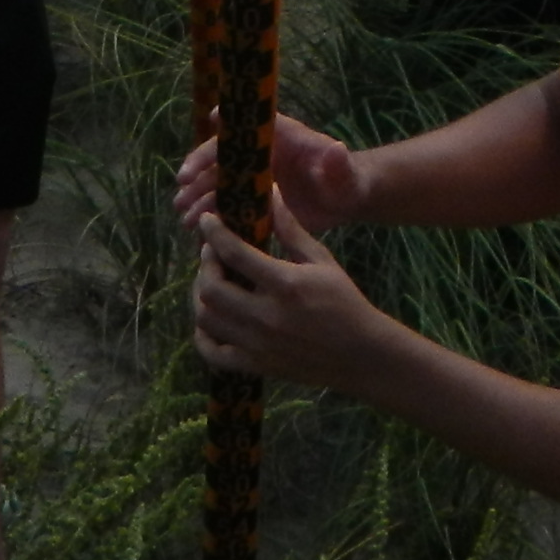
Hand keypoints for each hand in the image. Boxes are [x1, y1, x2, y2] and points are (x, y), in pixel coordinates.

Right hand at [175, 112, 363, 231]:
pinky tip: (198, 234)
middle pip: (222, 158)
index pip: (246, 128)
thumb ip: (338, 164)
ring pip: (219, 186)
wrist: (344, 199)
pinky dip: (212, 219)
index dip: (225, 127)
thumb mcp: (343, 172)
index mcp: (278, 138)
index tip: (206, 127)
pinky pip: (228, 209)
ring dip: (199, 199)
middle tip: (182, 189)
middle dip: (199, 171)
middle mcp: (260, 155)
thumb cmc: (345, 179)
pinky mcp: (254, 203)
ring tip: (185, 218)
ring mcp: (254, 180)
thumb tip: (336, 150)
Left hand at [191, 190, 395, 390]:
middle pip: (212, 288)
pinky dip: (203, 335)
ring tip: (212, 281)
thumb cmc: (344, 301)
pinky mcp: (256, 365)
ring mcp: (258, 345)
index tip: (207, 220)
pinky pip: (212, 353)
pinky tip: (211, 320)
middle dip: (205, 264)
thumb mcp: (322, 261)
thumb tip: (271, 194)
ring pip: (207, 318)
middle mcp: (267, 316)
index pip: (235, 253)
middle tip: (211, 253)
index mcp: (286, 285)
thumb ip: (291, 230)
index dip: (214, 232)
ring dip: (201, 295)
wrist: (359, 355)